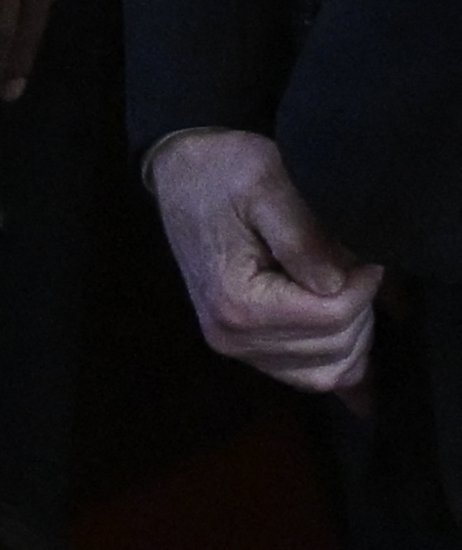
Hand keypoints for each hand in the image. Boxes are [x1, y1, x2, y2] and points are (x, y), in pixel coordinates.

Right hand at [150, 128, 382, 397]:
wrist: (184, 174)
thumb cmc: (223, 172)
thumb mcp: (266, 186)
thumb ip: (304, 237)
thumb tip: (340, 283)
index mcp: (235, 302)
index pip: (332, 316)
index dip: (364, 282)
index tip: (361, 249)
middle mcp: (231, 337)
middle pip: (336, 347)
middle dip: (360, 305)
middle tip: (351, 262)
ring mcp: (237, 347)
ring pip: (330, 371)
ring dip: (354, 331)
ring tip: (341, 285)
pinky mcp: (246, 347)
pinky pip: (310, 377)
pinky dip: (337, 357)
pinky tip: (341, 323)